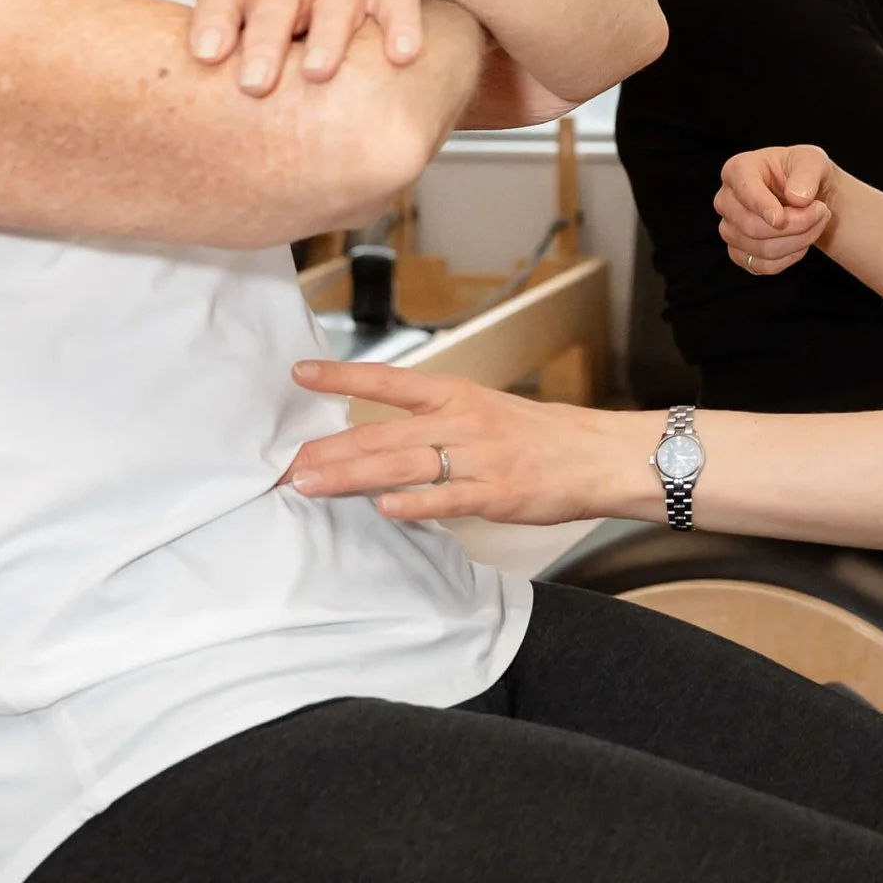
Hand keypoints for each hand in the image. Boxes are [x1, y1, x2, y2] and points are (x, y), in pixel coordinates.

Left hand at [187, 0, 456, 96]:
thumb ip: (246, 38)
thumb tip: (204, 114)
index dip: (213, 22)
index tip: (204, 54)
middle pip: (276, 8)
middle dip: (264, 45)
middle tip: (253, 84)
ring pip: (334, 9)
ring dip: (325, 39)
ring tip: (317, 71)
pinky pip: (398, 7)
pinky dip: (402, 30)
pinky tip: (403, 56)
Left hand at [285, 357, 637, 526]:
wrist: (598, 455)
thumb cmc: (538, 437)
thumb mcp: (482, 411)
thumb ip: (432, 423)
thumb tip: (376, 440)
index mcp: (454, 394)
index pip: (386, 381)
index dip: (341, 376)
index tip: (298, 374)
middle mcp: (460, 420)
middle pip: (381, 433)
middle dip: (328, 450)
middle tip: (284, 464)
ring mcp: (478, 457)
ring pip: (403, 465)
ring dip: (351, 476)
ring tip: (309, 484)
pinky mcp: (497, 493)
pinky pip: (449, 498)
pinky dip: (415, 504)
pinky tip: (383, 509)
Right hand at [716, 142, 834, 278]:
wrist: (805, 195)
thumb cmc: (802, 173)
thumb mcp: (813, 161)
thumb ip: (807, 174)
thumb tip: (797, 198)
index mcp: (738, 169)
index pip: (744, 189)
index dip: (762, 206)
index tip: (781, 219)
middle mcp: (726, 200)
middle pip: (751, 225)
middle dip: (795, 225)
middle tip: (822, 212)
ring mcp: (729, 228)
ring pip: (760, 248)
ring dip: (798, 241)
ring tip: (817, 223)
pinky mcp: (738, 252)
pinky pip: (762, 266)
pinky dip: (788, 259)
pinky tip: (802, 242)